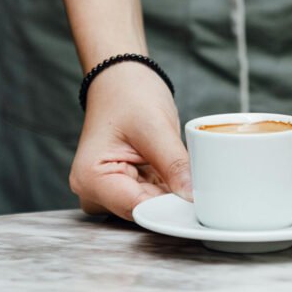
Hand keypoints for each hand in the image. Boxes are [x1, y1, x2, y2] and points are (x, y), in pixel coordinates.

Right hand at [69, 62, 192, 220]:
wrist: (121, 78)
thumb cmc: (128, 94)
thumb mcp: (155, 127)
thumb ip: (174, 165)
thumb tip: (193, 198)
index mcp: (90, 178)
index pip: (137, 209)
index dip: (170, 209)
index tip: (200, 205)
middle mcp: (93, 192)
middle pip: (143, 212)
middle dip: (172, 202)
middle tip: (202, 187)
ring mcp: (107, 192)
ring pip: (149, 207)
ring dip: (170, 194)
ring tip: (184, 169)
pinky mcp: (122, 187)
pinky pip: (151, 198)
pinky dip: (167, 188)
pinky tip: (176, 171)